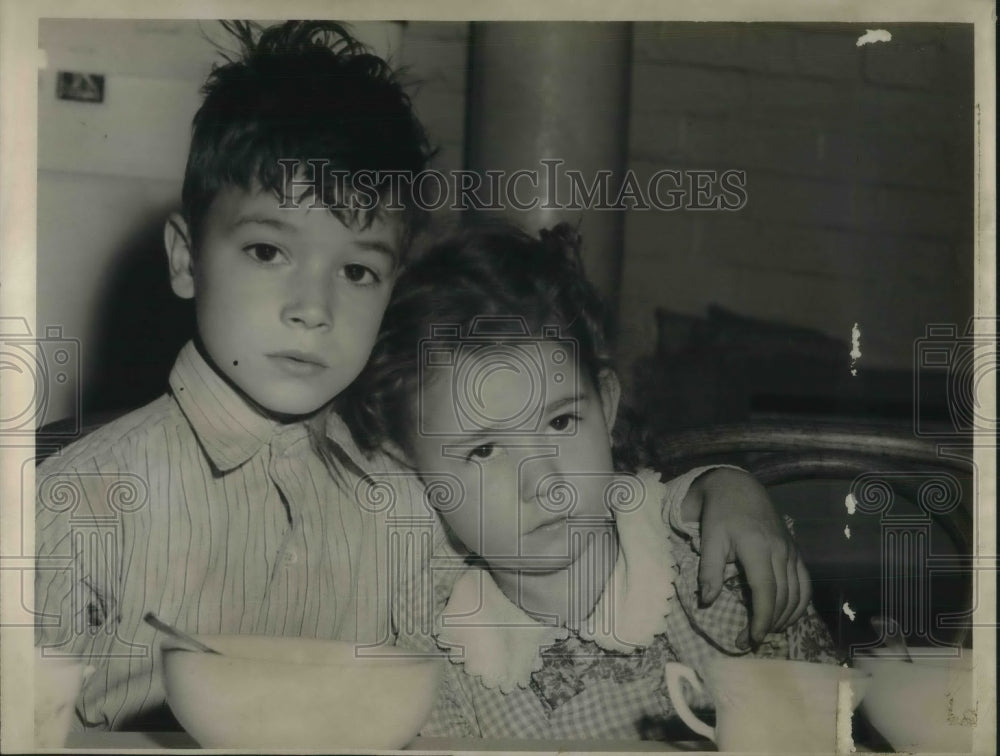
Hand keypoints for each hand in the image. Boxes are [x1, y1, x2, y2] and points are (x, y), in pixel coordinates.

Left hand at [681, 468, 811, 644]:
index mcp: (758, 548)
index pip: (766, 591)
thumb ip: (709, 570)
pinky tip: (787, 616)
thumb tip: (707, 601)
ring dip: (786, 617)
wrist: (739, 487)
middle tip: (750, 640)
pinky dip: (800, 604)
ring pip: (798, 593)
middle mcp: (780, 551)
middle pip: (783, 597)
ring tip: (766, 631)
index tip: (752, 639)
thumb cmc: (720, 513)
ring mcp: (791, 551)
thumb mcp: (709, 538)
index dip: (762, 618)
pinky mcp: (795, 551)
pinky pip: (805, 583)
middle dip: (769, 624)